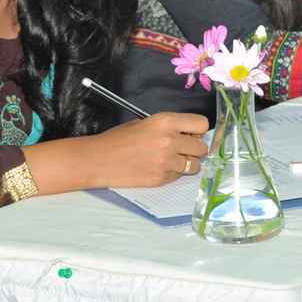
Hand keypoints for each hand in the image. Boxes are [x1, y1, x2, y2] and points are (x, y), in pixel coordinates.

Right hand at [88, 112, 208, 187]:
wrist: (100, 160)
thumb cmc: (119, 138)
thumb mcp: (144, 123)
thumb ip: (168, 127)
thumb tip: (188, 135)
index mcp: (165, 122)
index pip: (201, 124)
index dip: (198, 129)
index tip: (192, 133)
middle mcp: (170, 141)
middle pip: (202, 147)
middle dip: (196, 148)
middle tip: (184, 148)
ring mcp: (167, 162)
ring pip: (195, 165)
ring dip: (188, 162)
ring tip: (173, 159)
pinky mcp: (162, 179)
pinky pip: (179, 176)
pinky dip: (174, 172)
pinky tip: (160, 167)